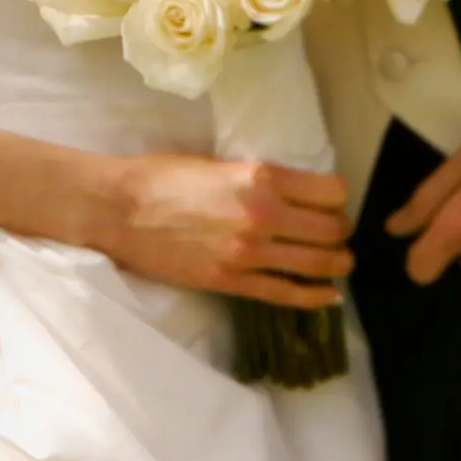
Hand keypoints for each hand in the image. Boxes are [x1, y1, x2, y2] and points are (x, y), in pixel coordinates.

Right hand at [98, 155, 352, 309]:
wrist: (119, 210)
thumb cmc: (163, 178)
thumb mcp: (221, 164)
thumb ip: (261, 180)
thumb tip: (296, 193)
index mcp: (262, 177)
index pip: (331, 192)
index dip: (338, 199)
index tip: (332, 203)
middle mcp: (263, 214)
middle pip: (332, 229)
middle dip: (341, 232)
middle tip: (337, 234)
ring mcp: (249, 252)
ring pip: (319, 263)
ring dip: (337, 264)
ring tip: (340, 263)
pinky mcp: (232, 281)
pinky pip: (287, 293)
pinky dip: (316, 297)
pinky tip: (329, 296)